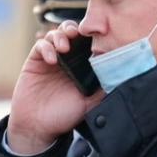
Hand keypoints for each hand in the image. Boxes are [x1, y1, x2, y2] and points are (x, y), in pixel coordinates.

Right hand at [8, 21, 103, 153]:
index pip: (86, 44)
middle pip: (71, 33)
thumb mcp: (89, 103)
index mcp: (80, 67)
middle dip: (74, 29)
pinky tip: (51, 59)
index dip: (90, 36)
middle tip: (77, 34)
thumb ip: (102, 90)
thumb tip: (121, 77)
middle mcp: (66, 60)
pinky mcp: (35, 61)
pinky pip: (40, 46)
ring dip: (60, 35)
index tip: (96, 36)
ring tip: (64, 47)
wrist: (38, 127)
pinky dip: (46, 47)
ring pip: (55, 35)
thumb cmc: (64, 116)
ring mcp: (50, 59)